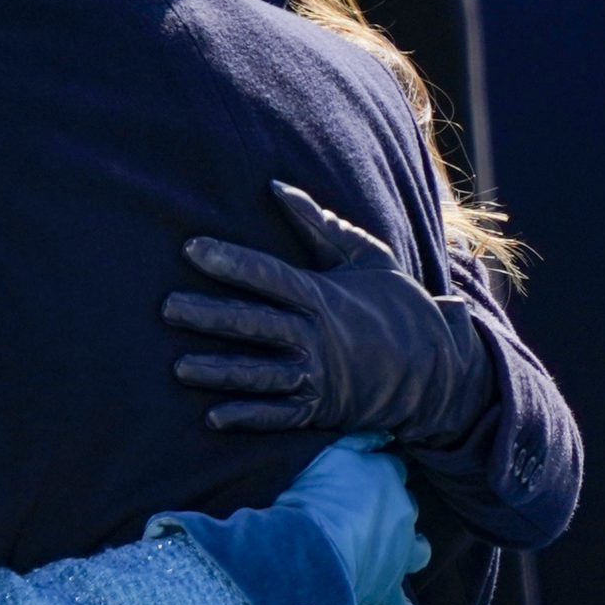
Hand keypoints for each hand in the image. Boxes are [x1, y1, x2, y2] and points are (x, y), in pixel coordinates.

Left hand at [166, 182, 495, 445]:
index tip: (192, 248)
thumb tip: (275, 186)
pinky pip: (277, 416)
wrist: (439, 370)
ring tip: (179, 367)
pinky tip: (213, 417)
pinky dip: (247, 418)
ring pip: (257, 374)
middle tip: (166, 308)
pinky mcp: (318, 409)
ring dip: (218, 371)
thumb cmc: (398, 305)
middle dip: (208, 316)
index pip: (267, 276)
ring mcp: (316, 376)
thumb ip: (319, 223)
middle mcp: (315, 337)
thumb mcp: (367, 257)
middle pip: (252, 324)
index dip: (229, 261)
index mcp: (322, 296)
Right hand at [274, 437, 432, 604]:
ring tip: (398, 554)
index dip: (382, 472)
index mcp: (387, 478)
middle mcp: (402, 514)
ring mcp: (399, 555)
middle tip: (371, 512)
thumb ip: (359, 442)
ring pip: (419, 551)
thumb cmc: (315, 497)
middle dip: (395, 509)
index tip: (372, 474)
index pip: (394, 468)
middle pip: (407, 506)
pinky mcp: (387, 590)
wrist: (313, 550)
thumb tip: (384, 434)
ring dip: (411, 551)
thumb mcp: (332, 454)